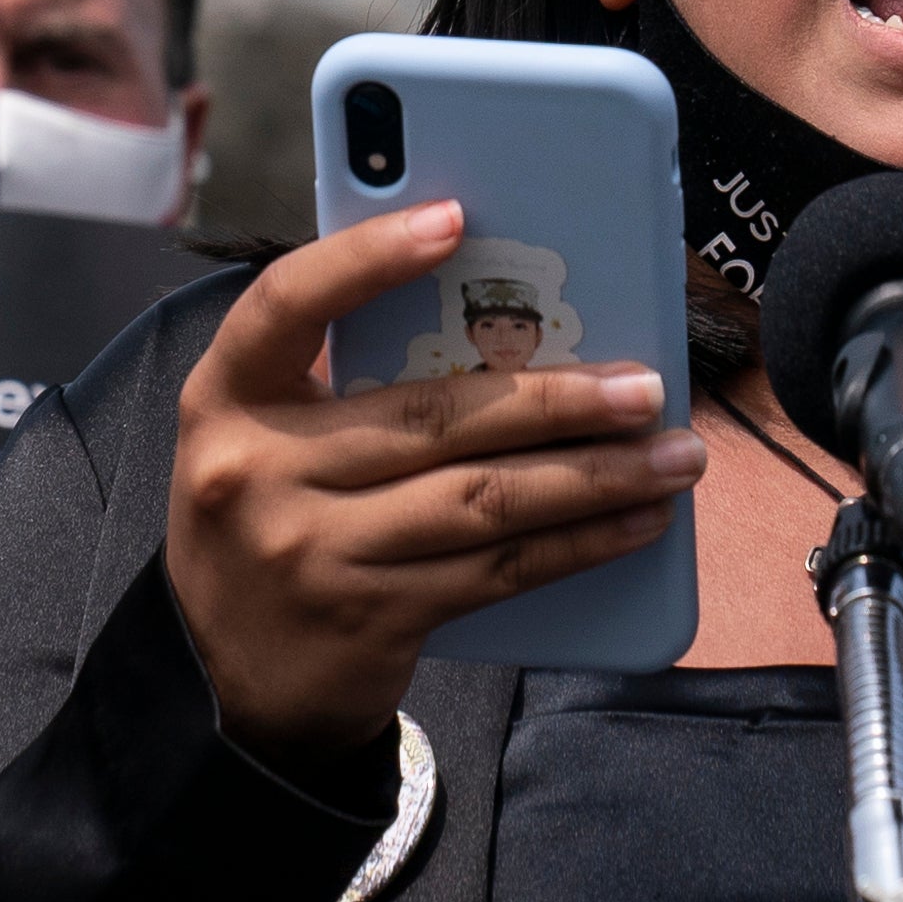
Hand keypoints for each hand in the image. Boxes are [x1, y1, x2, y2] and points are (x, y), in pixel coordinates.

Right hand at [166, 201, 704, 755]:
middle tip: (648, 386)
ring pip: (482, 500)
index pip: (287, 304)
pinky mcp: (367, 616)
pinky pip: (496, 570)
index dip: (367, 257)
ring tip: (676, 457)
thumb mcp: (272, 440)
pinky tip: (636, 520)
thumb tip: (521, 326)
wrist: (226, 684)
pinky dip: (578, 543)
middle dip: (558, 399)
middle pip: (432, 416)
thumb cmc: (276, 522)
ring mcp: (309, 551)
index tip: (456, 218)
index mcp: (227, 398)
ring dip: (596, 477)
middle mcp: (253, 472)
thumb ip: (354, 381)